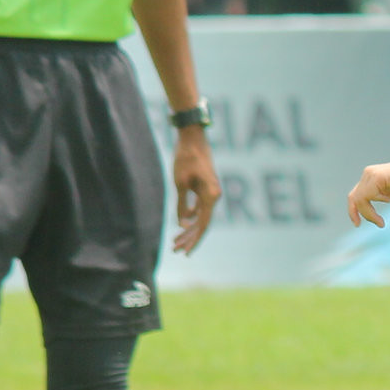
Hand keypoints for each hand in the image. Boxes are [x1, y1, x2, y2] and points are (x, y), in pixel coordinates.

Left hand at [171, 128, 221, 254]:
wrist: (193, 137)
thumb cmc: (186, 158)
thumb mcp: (180, 183)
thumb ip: (182, 204)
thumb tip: (182, 223)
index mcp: (211, 196)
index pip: (203, 225)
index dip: (193, 240)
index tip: (184, 252)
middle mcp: (214, 196)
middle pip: (202, 223)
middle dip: (188, 238)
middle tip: (175, 250)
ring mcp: (210, 192)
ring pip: (200, 216)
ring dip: (188, 229)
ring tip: (175, 241)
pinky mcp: (205, 188)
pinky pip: (200, 207)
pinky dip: (190, 216)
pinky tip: (182, 223)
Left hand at [347, 160, 389, 227]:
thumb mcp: (388, 193)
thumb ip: (378, 197)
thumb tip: (369, 209)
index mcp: (370, 176)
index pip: (356, 194)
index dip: (354, 209)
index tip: (358, 223)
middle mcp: (368, 173)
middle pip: (353, 197)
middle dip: (354, 213)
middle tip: (358, 225)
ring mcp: (370, 174)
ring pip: (359, 200)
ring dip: (369, 214)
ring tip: (380, 222)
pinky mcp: (375, 177)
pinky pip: (366, 197)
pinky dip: (375, 206)